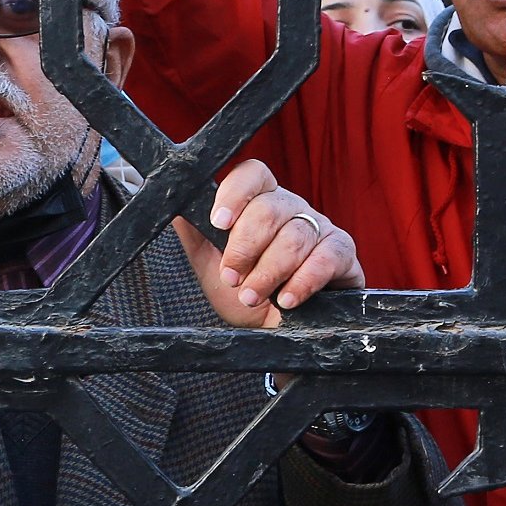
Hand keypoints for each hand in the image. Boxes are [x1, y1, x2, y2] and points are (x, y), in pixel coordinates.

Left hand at [173, 159, 360, 327]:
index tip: (219, 222)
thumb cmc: (244, 291)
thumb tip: (163, 203)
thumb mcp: (210, 265)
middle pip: (270, 208)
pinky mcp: (342, 253)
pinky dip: (303, 281)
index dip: (236, 193)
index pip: (253, 174)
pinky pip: (326, 257)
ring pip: (295, 237)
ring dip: (269, 272)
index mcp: (260, 201)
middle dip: (245, 248)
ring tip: (252, 297)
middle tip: (232, 278)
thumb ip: (193, 233)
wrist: (274, 332)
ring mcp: (319, 228)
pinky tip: (287, 300)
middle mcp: (291, 208)